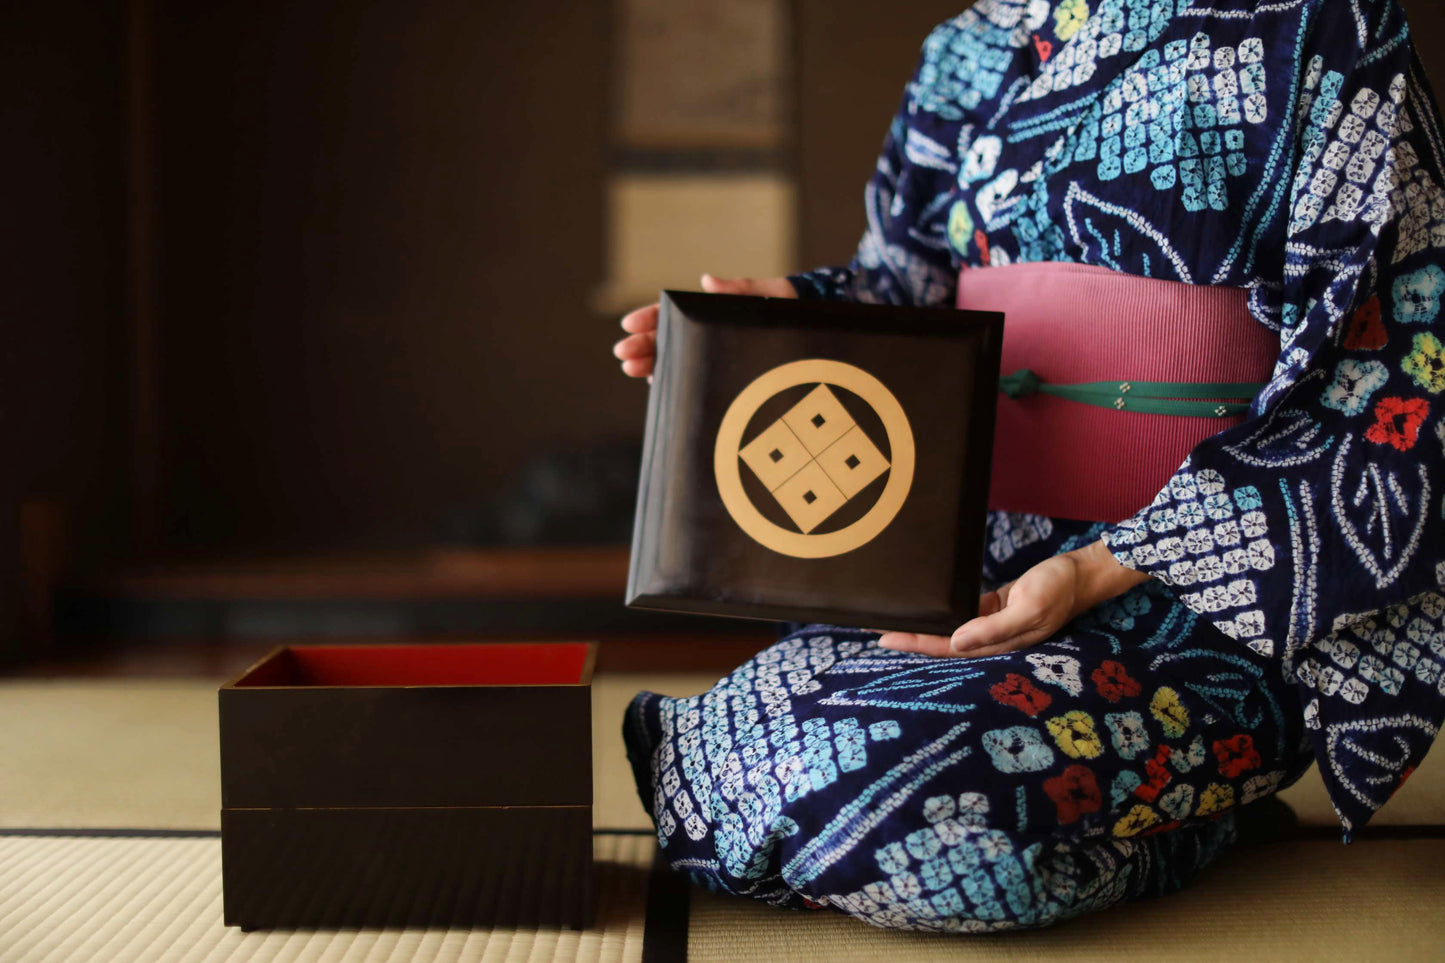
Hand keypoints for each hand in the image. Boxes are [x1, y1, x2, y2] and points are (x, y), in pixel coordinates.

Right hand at [612, 274, 796, 378]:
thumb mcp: (770, 294)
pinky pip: (691, 377)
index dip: (649, 318)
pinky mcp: (721, 374)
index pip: (672, 312)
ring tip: (632, 370)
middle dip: (642, 345)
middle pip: (666, 338)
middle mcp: (705, 332)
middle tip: (622, 354)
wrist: (813, 329)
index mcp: (711, 310)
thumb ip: (741, 289)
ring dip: (649, 363)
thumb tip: (707, 281)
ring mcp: (711, 354)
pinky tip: (657, 384)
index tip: (629, 325)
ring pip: (673, 359)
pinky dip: (672, 380)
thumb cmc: (791, 308)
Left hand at [877, 538, 1149, 657]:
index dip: (917, 645)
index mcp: (999, 643)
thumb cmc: (1056, 589)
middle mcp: (992, 638)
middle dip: (912, 639)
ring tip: (895, 621)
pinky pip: (963, 613)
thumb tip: (955, 642)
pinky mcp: (994, 607)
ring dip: (925, 627)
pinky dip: (943, 612)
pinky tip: (924, 609)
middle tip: (877, 631)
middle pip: (944, 643)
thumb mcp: (1029, 608)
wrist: (1080, 573)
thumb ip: (993, 628)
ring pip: (950, 629)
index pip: (948, 649)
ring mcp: (993, 624)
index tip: (887, 638)